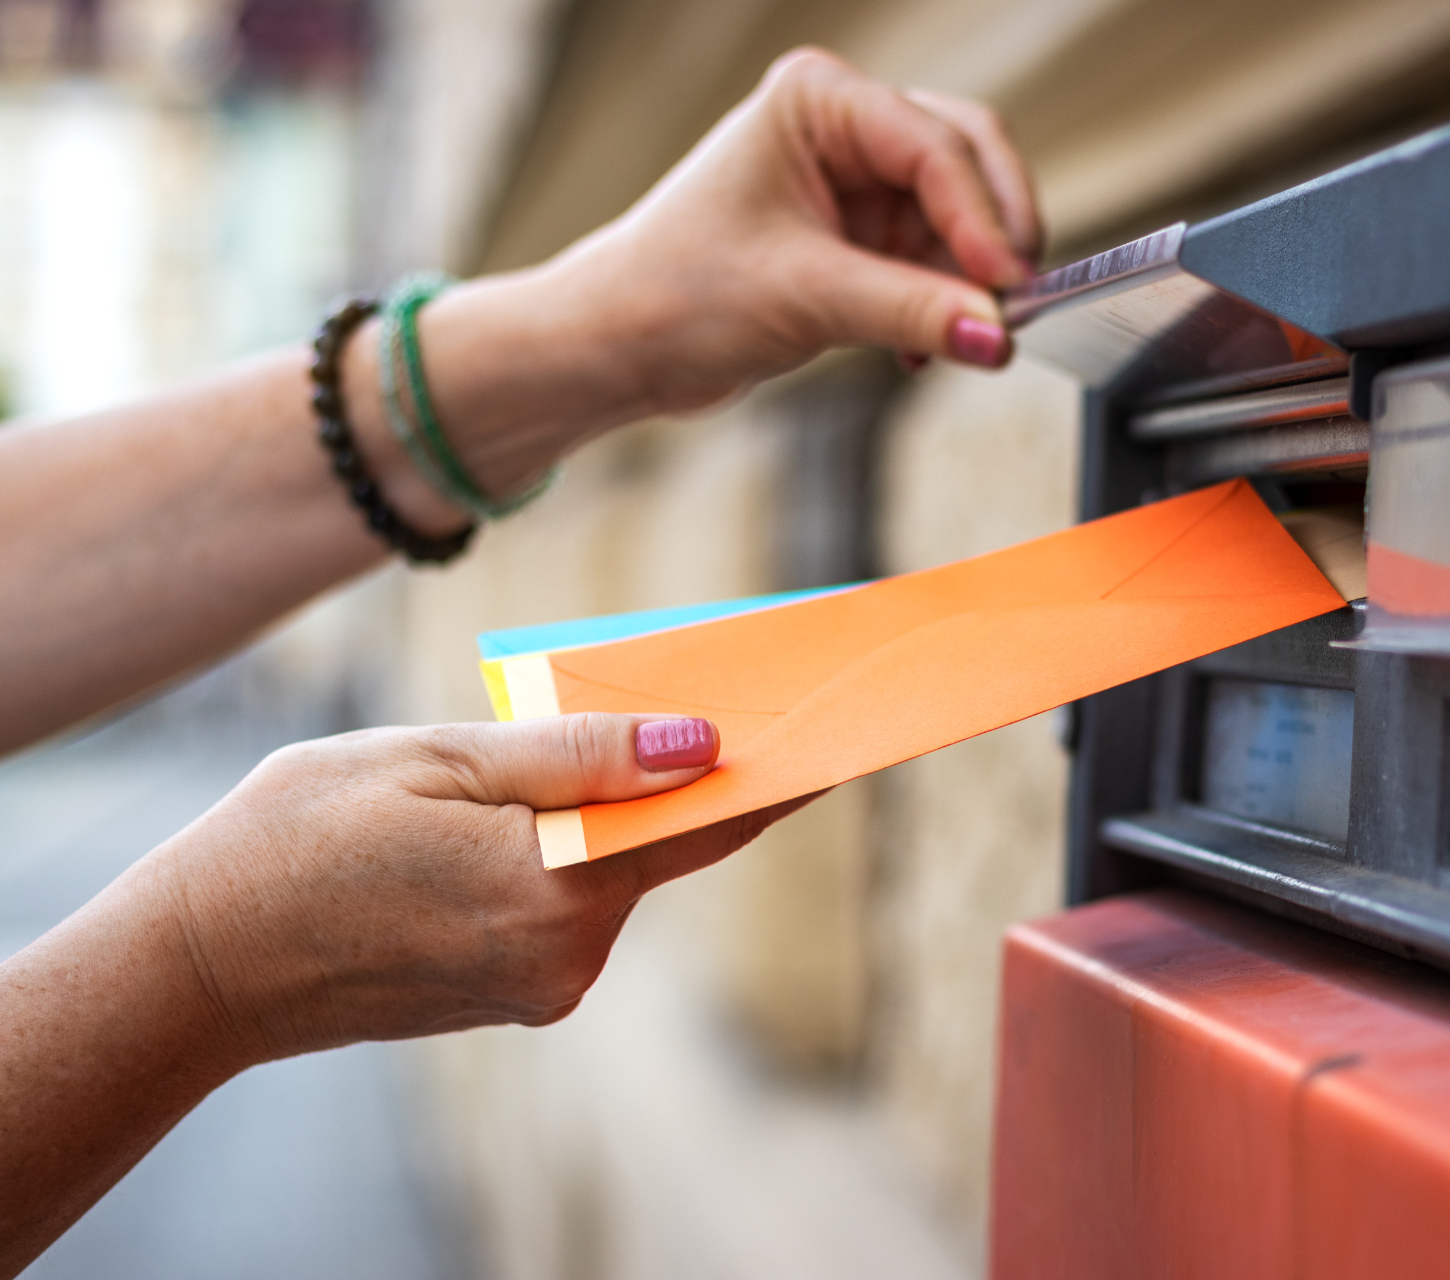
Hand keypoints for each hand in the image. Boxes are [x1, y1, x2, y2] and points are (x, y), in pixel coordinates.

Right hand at [146, 713, 809, 1061]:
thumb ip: (575, 755)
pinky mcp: (513, 994)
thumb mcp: (435, 761)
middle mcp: (566, 955)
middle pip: (664, 841)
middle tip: (717, 688)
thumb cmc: (293, 842)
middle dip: (687, 769)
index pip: (710, 819)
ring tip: (576, 737)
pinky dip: (569, 850)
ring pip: (613, 869)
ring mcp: (540, 985)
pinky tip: (523, 809)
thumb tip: (702, 745)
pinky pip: (569, 900)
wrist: (193, 968)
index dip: (783, 769)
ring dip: (613, 808)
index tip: (847, 727)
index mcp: (552, 889)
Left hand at [344, 48, 1041, 529]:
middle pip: (966, 162)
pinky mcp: (859, 237)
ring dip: (967, 283)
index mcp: (817, 100)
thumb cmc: (675, 294)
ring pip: (959, 218)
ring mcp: (853, 181)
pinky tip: (925, 350)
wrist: (619, 348)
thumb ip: (914, 312)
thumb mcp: (807, 299)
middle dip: (992, 237)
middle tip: (1012, 304)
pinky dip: (942, 305)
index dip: (982, 217)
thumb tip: (997, 335)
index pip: (935, 145)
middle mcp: (842, 127)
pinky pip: (935, 261)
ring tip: (957, 340)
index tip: (1007, 286)